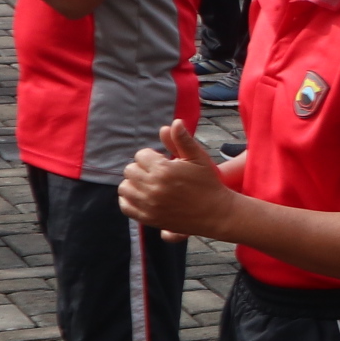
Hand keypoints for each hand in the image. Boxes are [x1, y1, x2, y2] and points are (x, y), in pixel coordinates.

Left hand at [117, 122, 231, 240]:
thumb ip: (183, 140)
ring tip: (150, 185)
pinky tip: (143, 196)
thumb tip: (174, 122)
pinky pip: (125, 205)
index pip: (141, 155)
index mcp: (163, 170)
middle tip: (159, 174)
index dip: (152, 157)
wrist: (215, 213)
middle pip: (130, 170)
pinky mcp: (148, 218)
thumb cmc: (208, 183)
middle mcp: (153, 187)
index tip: (165, 163)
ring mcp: (149, 204)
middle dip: (142, 169)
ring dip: (134, 184)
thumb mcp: (199, 158)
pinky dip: (129, 200)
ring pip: (124, 187)